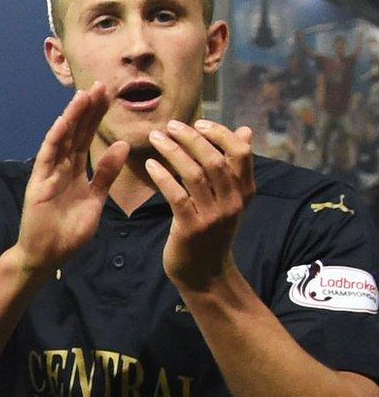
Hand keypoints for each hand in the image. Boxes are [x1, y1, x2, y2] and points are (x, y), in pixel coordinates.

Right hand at [11, 84, 128, 274]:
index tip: (109, 96)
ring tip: (84, 95)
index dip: (97, 117)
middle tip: (100, 85)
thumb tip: (122, 145)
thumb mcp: (96, 199)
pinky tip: (62, 122)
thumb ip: (107, 173)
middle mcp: (61, 168)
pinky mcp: (38, 184)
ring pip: (62, 140)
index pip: (88, 137)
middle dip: (87, 110)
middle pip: (76, 133)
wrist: (48, 255)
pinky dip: (54, 139)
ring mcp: (48, 174)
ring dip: (72, 118)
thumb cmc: (69, 232)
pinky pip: (47, 158)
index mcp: (76, 171)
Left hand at [145, 119, 255, 292]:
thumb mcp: (230, 199)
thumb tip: (246, 130)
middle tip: (170, 125)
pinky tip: (150, 164)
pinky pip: (176, 195)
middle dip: (191, 138)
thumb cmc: (212, 231)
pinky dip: (162, 176)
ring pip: (194, 174)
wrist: (205, 274)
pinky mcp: (192, 228)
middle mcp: (233, 201)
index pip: (241, 153)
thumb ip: (235, 167)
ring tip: (156, 138)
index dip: (221, 134)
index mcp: (245, 191)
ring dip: (173, 152)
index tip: (199, 122)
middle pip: (215, 159)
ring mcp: (213, 215)